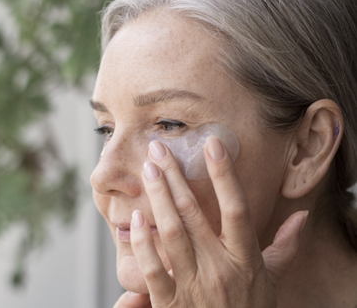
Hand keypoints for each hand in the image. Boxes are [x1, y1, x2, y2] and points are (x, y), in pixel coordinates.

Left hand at [116, 136, 307, 306]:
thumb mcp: (272, 281)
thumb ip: (284, 248)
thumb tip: (300, 216)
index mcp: (245, 260)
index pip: (237, 209)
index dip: (225, 176)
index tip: (212, 144)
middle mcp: (220, 269)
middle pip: (195, 214)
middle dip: (175, 178)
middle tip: (159, 150)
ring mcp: (194, 285)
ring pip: (173, 234)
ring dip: (158, 199)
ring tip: (147, 170)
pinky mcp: (170, 303)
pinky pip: (153, 270)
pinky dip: (144, 245)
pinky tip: (135, 220)